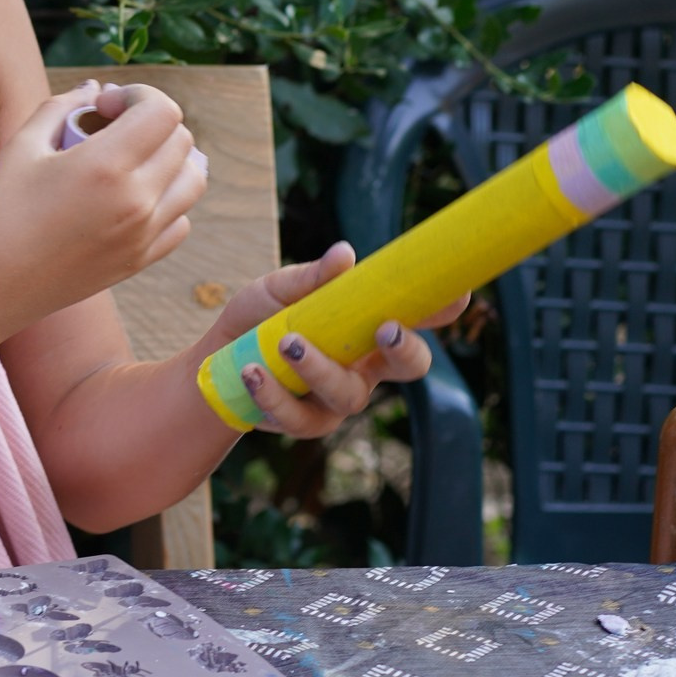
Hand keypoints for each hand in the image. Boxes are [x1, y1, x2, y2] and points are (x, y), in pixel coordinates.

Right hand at [0, 80, 206, 321]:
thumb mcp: (21, 146)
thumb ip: (62, 107)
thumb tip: (94, 89)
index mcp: (105, 166)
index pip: (162, 111)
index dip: (137, 95)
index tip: (103, 107)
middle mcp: (137, 201)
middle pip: (182, 141)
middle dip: (151, 122)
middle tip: (111, 128)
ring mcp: (144, 235)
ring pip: (193, 180)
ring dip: (169, 159)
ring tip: (131, 159)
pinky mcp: (142, 260)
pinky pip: (181, 220)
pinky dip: (166, 200)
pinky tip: (130, 197)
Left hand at [205, 241, 470, 436]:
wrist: (216, 358)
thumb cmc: (260, 318)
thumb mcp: (279, 289)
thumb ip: (311, 277)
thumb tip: (345, 254)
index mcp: (368, 329)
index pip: (417, 317)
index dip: (443, 308)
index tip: (458, 293)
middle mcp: (365, 367)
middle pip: (410, 367)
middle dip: (406, 349)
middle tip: (387, 327)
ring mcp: (337, 399)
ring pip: (348, 394)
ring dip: (319, 368)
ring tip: (285, 342)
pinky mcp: (305, 422)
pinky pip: (298, 417)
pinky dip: (274, 393)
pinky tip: (252, 371)